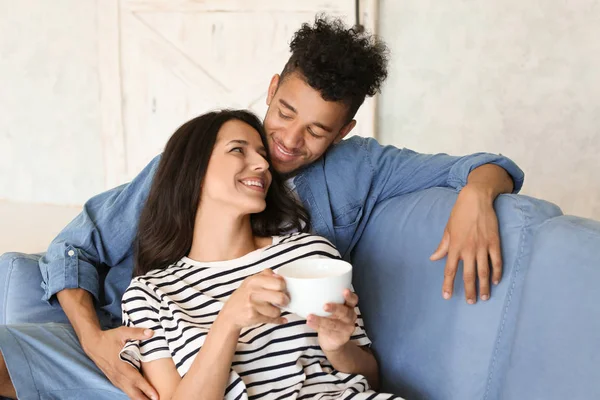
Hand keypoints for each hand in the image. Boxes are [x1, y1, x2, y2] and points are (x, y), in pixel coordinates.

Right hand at [82, 326, 157, 399]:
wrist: (92, 344)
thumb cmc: (108, 338)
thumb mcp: (123, 332)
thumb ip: (137, 332)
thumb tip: (151, 332)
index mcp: (121, 365)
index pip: (136, 379)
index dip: (146, 388)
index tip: (155, 395)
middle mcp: (118, 374)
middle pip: (132, 391)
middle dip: (143, 398)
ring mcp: (115, 378)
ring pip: (127, 391)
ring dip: (138, 398)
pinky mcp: (113, 378)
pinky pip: (123, 388)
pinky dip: (131, 394)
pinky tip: (138, 396)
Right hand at [220, 269, 288, 329]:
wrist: (230, 313)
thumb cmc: (244, 296)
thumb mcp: (252, 281)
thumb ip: (266, 276)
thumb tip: (281, 277)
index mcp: (255, 280)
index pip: (280, 283)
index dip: (284, 287)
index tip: (283, 290)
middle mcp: (253, 291)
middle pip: (281, 297)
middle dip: (285, 301)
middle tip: (283, 301)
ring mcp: (253, 305)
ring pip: (277, 311)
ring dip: (277, 311)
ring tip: (273, 309)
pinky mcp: (253, 317)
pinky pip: (272, 319)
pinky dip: (277, 320)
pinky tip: (278, 318)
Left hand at [306, 289, 357, 351]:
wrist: (332, 341)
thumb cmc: (330, 319)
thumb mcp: (332, 309)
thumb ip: (326, 299)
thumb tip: (306, 287)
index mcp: (349, 307)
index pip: (353, 300)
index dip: (350, 296)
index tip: (345, 290)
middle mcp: (350, 317)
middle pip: (345, 312)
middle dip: (335, 308)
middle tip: (325, 306)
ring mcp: (346, 329)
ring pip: (334, 324)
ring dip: (321, 320)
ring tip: (310, 317)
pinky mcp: (339, 338)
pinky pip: (328, 332)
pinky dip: (318, 326)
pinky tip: (310, 323)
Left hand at [430, 184, 502, 303]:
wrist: (476, 199)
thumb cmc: (459, 214)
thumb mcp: (448, 229)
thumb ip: (442, 246)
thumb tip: (433, 258)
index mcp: (455, 246)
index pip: (450, 270)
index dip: (448, 284)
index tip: (447, 296)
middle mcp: (468, 249)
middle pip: (469, 275)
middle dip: (469, 290)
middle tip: (470, 302)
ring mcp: (482, 246)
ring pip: (484, 272)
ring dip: (484, 286)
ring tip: (484, 297)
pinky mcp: (494, 242)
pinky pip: (497, 261)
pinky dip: (497, 272)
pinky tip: (495, 281)